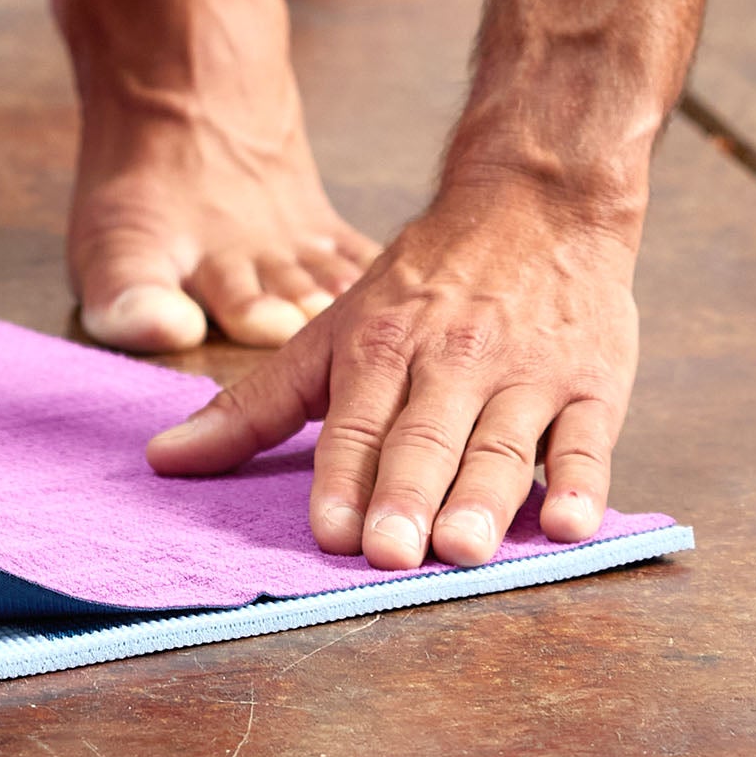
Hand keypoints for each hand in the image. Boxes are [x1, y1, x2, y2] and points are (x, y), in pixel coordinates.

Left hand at [143, 171, 639, 567]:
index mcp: (381, 348)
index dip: (342, 479)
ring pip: (502, 444)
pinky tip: (572, 525)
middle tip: (392, 555)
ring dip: (484, 499)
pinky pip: (589, 440)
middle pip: (424, 437)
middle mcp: (451, 360)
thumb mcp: (330, 332)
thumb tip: (163, 460)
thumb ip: (255, 406)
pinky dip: (582, 483)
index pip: (355, 423)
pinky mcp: (592, 387)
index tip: (329, 534)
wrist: (533, 202)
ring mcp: (525, 374)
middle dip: (405, 495)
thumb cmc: (419, 286)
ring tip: (466, 549)